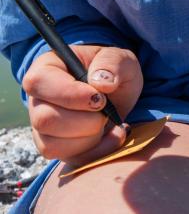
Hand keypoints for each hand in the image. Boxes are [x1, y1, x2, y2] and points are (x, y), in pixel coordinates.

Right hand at [23, 45, 142, 165]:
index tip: (100, 98)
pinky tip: (113, 135)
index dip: (69, 94)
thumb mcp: (121, 59)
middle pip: (45, 120)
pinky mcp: (58, 147)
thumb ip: (112, 63)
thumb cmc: (114, 71)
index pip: (38, 83)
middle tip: (106, 109)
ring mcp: (44, 127)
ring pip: (54, 145)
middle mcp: (39, 100)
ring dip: (91, 137)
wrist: (119, 93)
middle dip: (85, 120)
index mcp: (47, 69)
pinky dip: (98, 152)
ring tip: (109, 121)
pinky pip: (70, 159)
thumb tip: (101, 82)